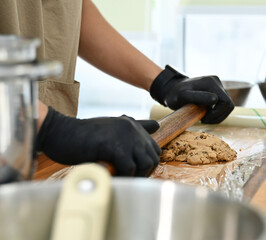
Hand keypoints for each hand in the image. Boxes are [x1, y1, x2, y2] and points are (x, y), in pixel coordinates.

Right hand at [36, 107, 160, 176]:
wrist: (60, 133)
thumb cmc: (84, 136)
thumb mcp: (112, 130)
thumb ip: (134, 128)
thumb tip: (156, 125)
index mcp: (132, 124)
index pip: (154, 148)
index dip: (147, 164)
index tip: (134, 173)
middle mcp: (132, 128)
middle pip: (153, 157)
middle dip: (143, 172)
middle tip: (128, 179)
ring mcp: (125, 135)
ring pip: (145, 163)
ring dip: (135, 176)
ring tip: (121, 178)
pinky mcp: (114, 145)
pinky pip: (129, 168)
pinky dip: (123, 177)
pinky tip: (112, 177)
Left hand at [150, 65, 233, 123]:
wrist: (171, 90)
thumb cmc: (174, 94)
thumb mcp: (183, 96)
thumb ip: (198, 97)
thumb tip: (215, 99)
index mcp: (211, 82)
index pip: (225, 102)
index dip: (217, 114)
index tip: (204, 119)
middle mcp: (216, 82)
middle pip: (228, 104)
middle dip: (219, 116)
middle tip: (205, 121)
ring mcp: (217, 86)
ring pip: (227, 105)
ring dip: (218, 115)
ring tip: (205, 118)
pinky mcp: (216, 91)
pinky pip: (222, 104)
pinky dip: (217, 112)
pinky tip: (206, 114)